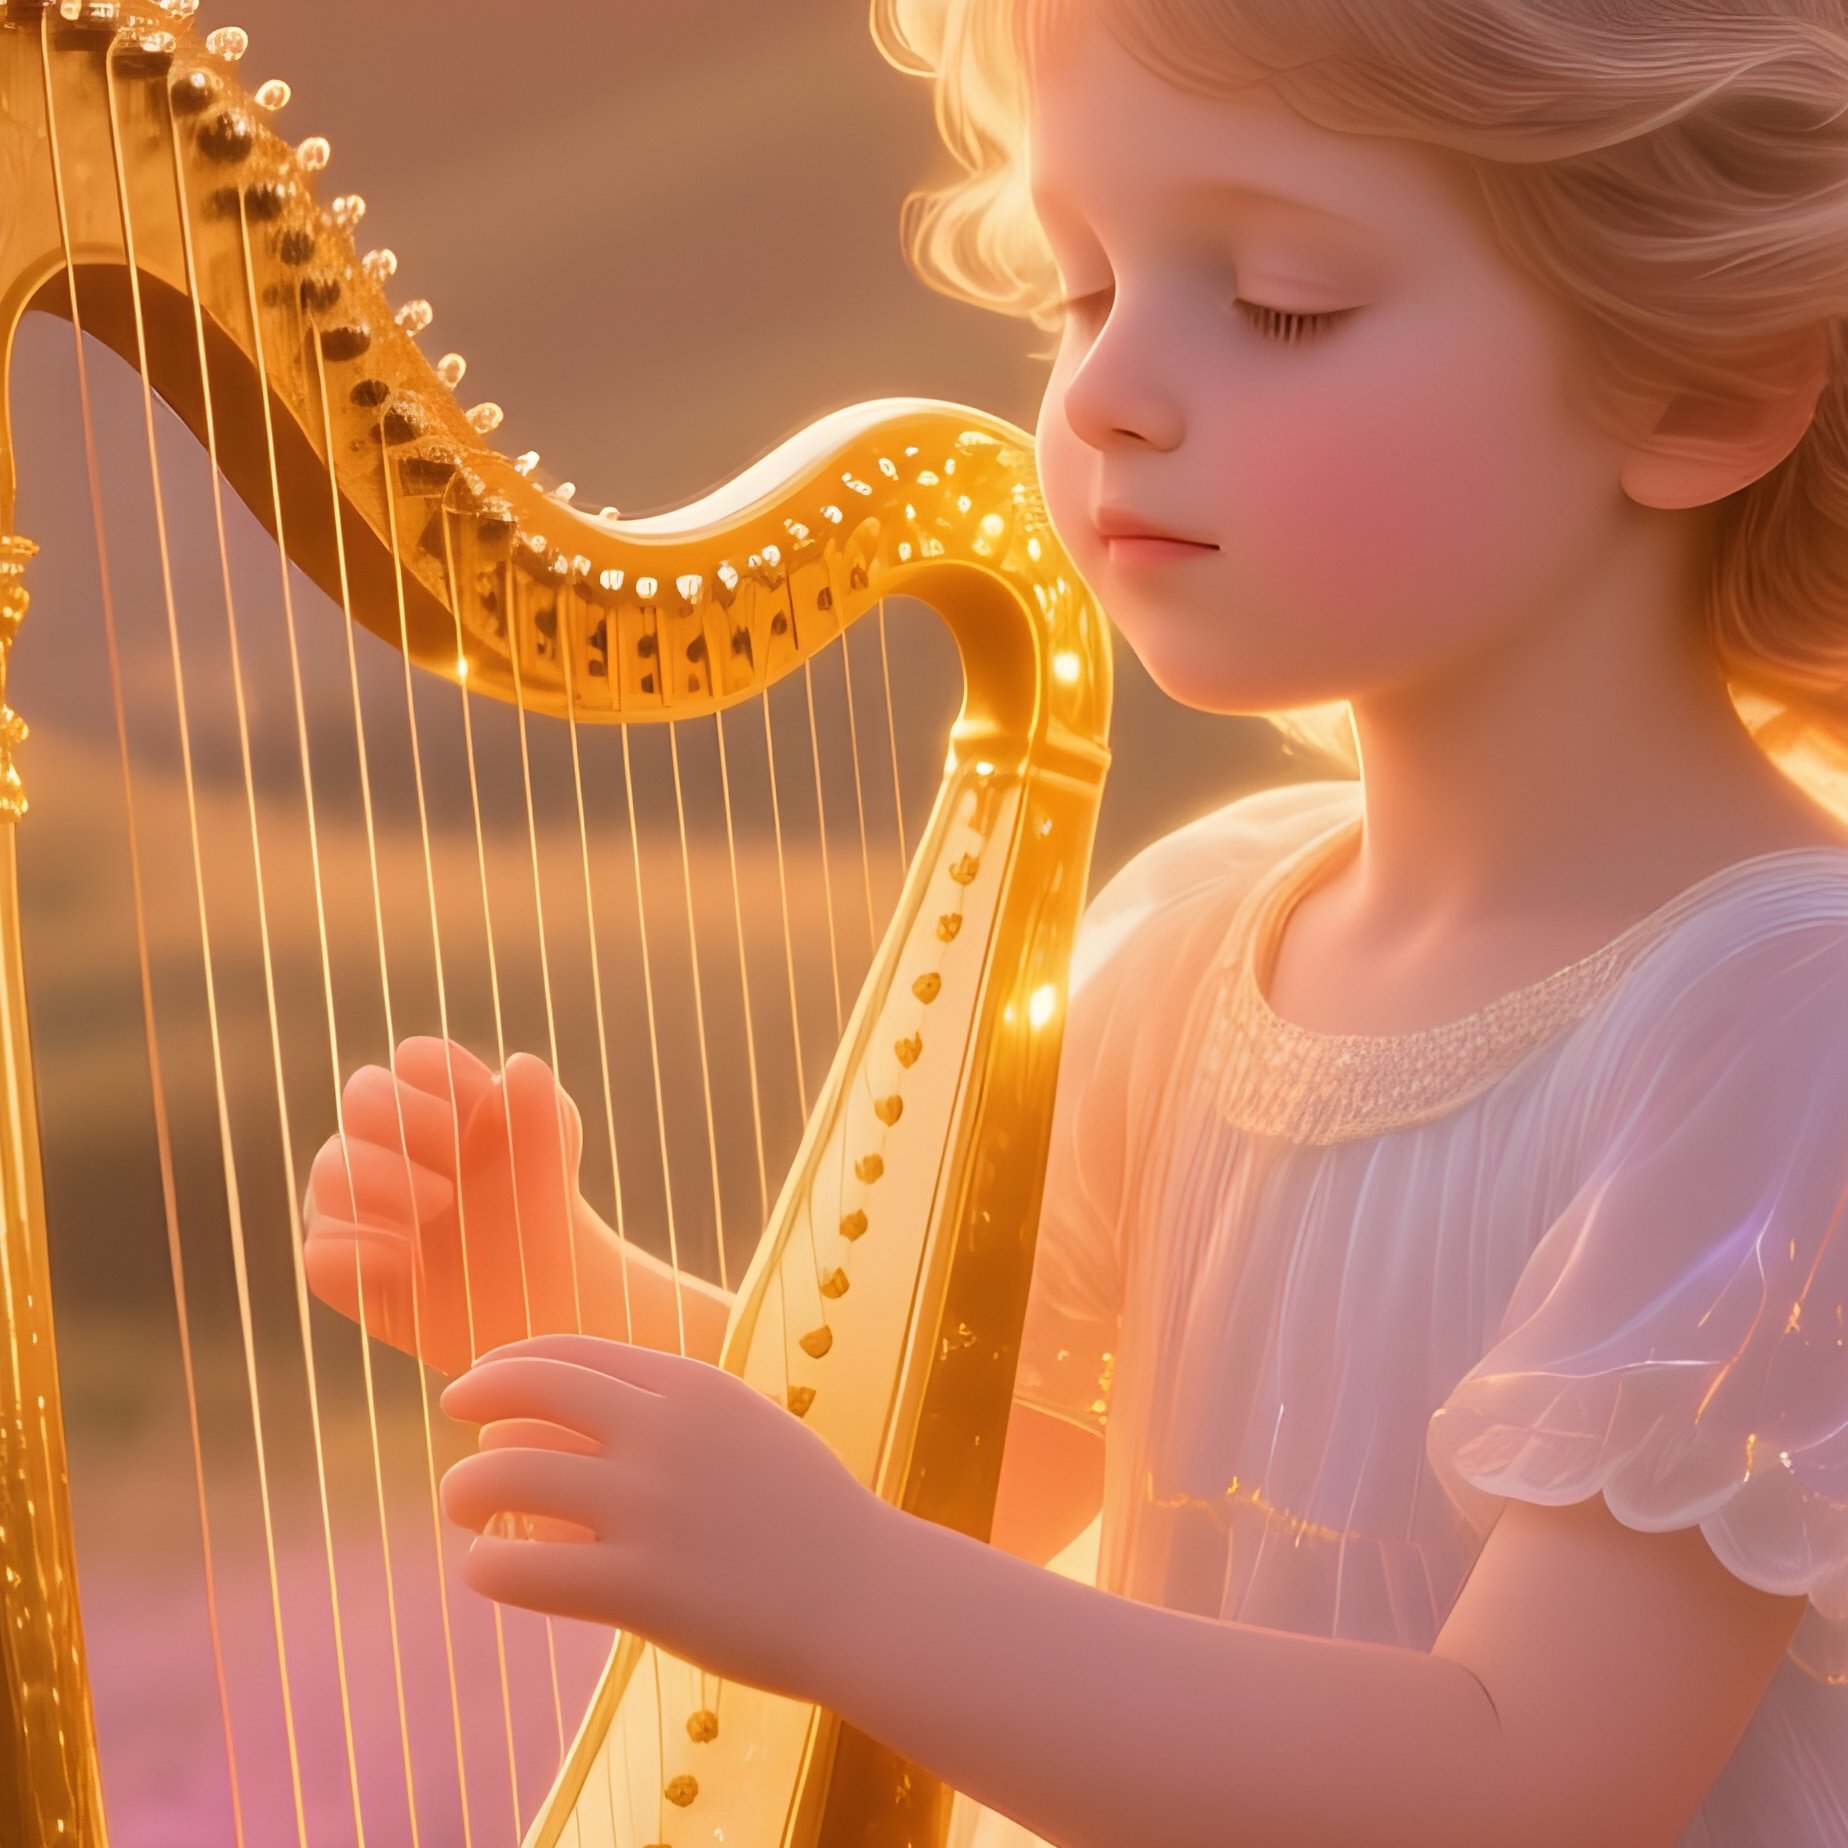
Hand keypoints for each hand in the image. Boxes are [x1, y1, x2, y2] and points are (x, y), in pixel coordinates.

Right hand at [303, 1038, 597, 1376]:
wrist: (534, 1285)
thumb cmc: (537, 1201)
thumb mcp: (553, 1154)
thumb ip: (541, 1110)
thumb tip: (520, 1068)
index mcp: (432, 1098)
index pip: (416, 1059)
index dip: (450, 1079)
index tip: (488, 1112)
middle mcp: (381, 1139)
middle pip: (363, 1096)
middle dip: (414, 1121)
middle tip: (460, 1159)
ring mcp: (353, 1200)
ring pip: (329, 1170)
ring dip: (386, 1182)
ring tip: (442, 1204)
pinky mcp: (340, 1264)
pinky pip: (321, 1255)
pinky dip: (363, 1255)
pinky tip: (412, 1260)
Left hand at [438, 1332, 890, 1700]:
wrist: (868, 1595)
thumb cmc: (806, 1518)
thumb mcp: (746, 1430)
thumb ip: (671, 1413)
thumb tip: (566, 1418)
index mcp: (691, 1385)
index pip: (569, 1351)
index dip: (509, 1362)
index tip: (482, 1380)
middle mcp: (661, 1431)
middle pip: (526, 1391)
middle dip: (476, 1400)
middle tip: (457, 1426)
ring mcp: (647, 1507)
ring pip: (503, 1475)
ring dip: (466, 1487)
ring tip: (464, 1506)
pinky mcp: (639, 1588)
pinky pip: (521, 1567)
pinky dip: (488, 1564)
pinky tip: (486, 1569)